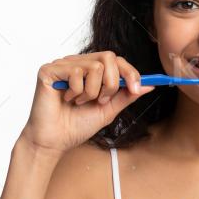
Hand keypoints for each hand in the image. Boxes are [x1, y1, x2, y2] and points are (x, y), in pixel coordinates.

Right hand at [20, 51, 154, 155]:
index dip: (131, 72)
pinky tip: (67, 99)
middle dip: (112, 83)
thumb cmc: (77, 125)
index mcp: (91, 70)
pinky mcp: (49, 70)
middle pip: (109, 57)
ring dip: (93, 91)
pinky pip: (75, 72)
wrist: (55, 141)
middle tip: (102, 100)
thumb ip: (126, 95)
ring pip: (94, 66)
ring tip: (81, 102)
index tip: (137, 88)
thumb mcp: (109, 109)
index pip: (116, 60)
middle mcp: (78, 63)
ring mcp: (63, 65)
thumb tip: (149, 85)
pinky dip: (77, 91)